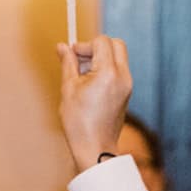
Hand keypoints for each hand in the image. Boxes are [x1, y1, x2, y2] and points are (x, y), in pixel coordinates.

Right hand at [57, 36, 133, 170]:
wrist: (96, 148)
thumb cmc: (79, 122)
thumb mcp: (68, 89)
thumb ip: (68, 63)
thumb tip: (62, 46)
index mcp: (108, 73)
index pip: (102, 42)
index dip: (84, 45)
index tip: (72, 55)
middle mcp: (123, 76)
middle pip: (116, 44)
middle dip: (97, 46)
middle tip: (80, 60)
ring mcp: (128, 84)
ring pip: (118, 56)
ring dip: (101, 58)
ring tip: (83, 76)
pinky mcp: (127, 92)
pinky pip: (119, 70)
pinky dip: (106, 69)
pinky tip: (90, 85)